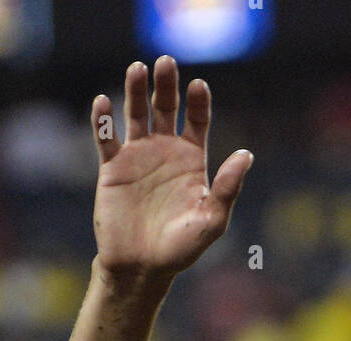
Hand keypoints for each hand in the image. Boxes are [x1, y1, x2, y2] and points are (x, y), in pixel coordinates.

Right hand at [90, 55, 253, 281]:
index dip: (198, 102)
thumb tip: (246, 154)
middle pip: (166, 108)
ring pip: (136, 113)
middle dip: (166, 85)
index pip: (197, 120)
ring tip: (137, 69)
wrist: (142, 267)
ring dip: (135, 90)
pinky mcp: (112, 167)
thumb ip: (228, 188)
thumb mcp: (212, 220)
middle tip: (166, 63)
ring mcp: (137, 156)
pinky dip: (103, 120)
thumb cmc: (181, 248)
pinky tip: (104, 103)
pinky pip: (106, 137)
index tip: (198, 86)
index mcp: (191, 160)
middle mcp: (165, 152)